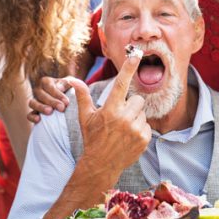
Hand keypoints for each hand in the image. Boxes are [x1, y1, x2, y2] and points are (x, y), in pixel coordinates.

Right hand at [27, 76, 71, 122]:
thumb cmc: (70, 91)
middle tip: (61, 108)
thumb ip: (66, 84)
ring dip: (41, 107)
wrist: (69, 104)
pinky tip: (38, 120)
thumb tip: (59, 87)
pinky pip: (29, 115)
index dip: (57, 94)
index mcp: (46, 82)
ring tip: (50, 112)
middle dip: (51, 101)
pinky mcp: (34, 113)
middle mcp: (39, 91)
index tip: (66, 102)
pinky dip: (32, 117)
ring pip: (32, 103)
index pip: (49, 86)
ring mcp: (35, 102)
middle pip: (41, 95)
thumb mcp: (71, 84)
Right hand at [64, 53, 149, 173]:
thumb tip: (72, 79)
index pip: (121, 83)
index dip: (129, 67)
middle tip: (120, 116)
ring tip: (123, 128)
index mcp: (110, 109)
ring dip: (135, 117)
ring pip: (142, 112)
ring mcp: (135, 129)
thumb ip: (82, 96)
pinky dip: (139, 129)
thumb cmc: (92, 138)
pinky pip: (147, 125)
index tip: (135, 55)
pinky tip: (128, 137)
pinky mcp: (144, 139)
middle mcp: (124, 118)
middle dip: (131, 105)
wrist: (101, 164)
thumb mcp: (86, 117)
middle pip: (137, 99)